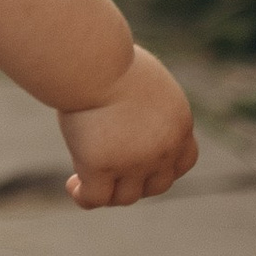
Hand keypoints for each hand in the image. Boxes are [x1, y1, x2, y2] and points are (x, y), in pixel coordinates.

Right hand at [57, 47, 198, 208]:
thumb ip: (143, 102)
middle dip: (135, 183)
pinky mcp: (100, 168)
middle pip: (157, 185)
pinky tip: (72, 185)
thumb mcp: (140, 78)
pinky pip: (95, 198)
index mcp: (178, 124)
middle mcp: (163, 149)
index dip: (163, 168)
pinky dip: (83, 196)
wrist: (92, 60)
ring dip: (108, 192)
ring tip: (81, 179)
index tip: (142, 164)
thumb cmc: (109, 57)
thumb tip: (127, 111)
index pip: (183, 161)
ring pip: (125, 196)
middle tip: (110, 172)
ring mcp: (133, 163)